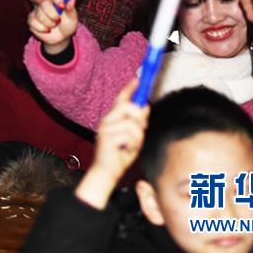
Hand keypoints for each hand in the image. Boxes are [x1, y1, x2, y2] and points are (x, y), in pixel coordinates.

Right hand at [28, 0, 77, 53]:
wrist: (60, 37)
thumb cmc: (67, 25)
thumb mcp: (72, 19)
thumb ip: (70, 9)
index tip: (62, 6)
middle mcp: (46, 3)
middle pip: (45, 3)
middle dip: (53, 14)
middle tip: (58, 20)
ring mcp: (37, 10)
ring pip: (40, 15)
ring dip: (49, 23)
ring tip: (53, 25)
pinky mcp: (31, 19)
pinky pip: (33, 22)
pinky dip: (42, 28)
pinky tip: (46, 29)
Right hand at [75, 79, 148, 209]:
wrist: (106, 173)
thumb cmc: (119, 155)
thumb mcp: (133, 137)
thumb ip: (138, 122)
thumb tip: (146, 107)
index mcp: (113, 118)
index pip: (121, 99)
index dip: (129, 88)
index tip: (137, 79)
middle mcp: (107, 120)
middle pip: (130, 108)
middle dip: (141, 118)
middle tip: (141, 130)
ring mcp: (106, 129)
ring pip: (133, 124)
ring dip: (138, 138)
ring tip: (130, 147)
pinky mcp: (107, 139)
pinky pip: (130, 136)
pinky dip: (132, 146)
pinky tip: (125, 152)